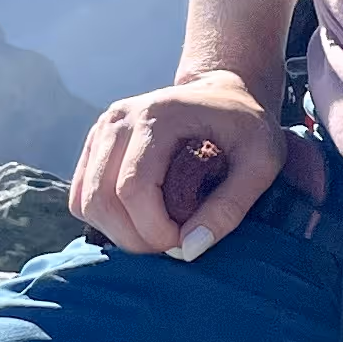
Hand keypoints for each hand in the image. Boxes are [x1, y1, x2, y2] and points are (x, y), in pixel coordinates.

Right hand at [71, 71, 298, 257]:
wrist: (222, 93)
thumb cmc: (246, 126)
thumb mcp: (261, 161)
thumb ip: (231, 205)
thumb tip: (189, 248)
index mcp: (158, 115)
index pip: (133, 188)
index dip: (154, 229)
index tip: (185, 243)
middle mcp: (119, 118)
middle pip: (102, 198)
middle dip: (135, 238)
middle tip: (171, 247)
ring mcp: (101, 129)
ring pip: (85, 201)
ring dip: (117, 233)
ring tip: (157, 235)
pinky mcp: (94, 144)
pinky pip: (81, 196)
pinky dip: (105, 220)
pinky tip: (139, 221)